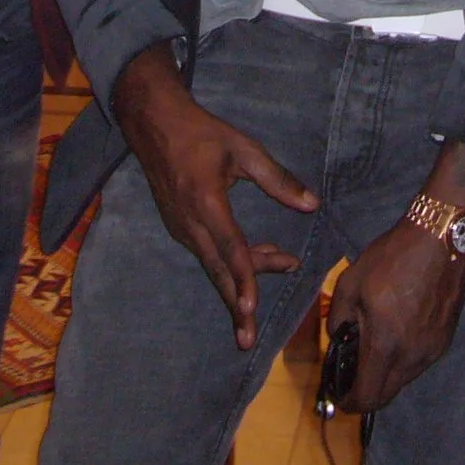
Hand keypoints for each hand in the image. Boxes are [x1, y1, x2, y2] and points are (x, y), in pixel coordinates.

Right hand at [113, 43, 317, 349]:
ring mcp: (180, 227)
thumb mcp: (243, 148)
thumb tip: (312, 204)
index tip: (250, 309)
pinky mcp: (178, 226)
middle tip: (248, 340)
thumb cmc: (201, 132)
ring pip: (214, 264)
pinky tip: (257, 259)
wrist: (153, 124)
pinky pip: (207, 253)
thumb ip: (277, 178)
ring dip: (241, 279)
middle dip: (235, 307)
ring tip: (273, 284)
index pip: (230, 250)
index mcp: (206, 202)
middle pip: (218, 271)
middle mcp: (189, 223)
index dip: (244, 280)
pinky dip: (231, 263)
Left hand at [328, 141, 464, 413]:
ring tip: (373, 347)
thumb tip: (338, 340)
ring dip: (385, 374)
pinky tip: (396, 333)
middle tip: (351, 374)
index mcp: (385, 345)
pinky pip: (418, 362)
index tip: (339, 396)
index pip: (367, 397)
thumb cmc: (392, 258)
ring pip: (403, 380)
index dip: (349, 403)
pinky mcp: (445, 339)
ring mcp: (432, 350)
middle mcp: (412, 357)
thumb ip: (338, 319)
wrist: (442, 239)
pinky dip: (402, 360)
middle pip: (386, 395)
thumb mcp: (351, 283)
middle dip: (366, 391)